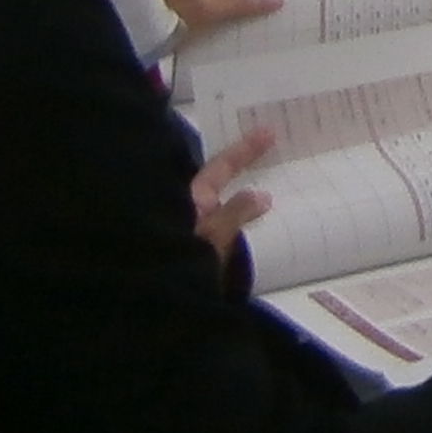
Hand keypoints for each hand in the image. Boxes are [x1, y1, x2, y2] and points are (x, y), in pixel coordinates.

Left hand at [190, 124, 277, 265]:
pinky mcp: (201, 252)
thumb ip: (237, 213)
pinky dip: (242, 219)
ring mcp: (196, 230)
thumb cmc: (182, 262)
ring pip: (224, 205)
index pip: (221, 166)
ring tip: (274, 186)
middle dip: (243, 167)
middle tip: (269, 150)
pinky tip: (259, 222)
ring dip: (245, 197)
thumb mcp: (213, 236)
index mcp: (193, 199)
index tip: (268, 132)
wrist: (158, 300)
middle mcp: (192, 210)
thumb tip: (263, 195)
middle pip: (220, 181)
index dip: (245, 149)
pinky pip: (227, 226)